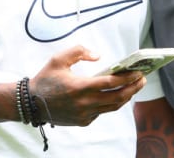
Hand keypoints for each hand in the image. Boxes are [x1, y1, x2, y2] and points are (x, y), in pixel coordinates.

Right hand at [30, 46, 145, 125]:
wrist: (31, 104)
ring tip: (135, 86)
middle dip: (133, 87)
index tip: (139, 72)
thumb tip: (98, 55)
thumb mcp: (59, 59)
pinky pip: (102, 111)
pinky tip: (117, 93)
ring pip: (112, 107)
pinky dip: (111, 103)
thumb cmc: (46, 78)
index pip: (110, 83)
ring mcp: (84, 115)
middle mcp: (84, 103)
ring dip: (126, 96)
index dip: (127, 77)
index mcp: (80, 87)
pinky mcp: (83, 121)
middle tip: (143, 78)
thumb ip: (79, 51)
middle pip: (117, 97)